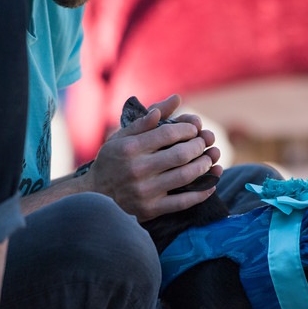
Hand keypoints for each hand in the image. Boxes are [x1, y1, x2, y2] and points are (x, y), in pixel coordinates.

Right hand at [86, 94, 221, 220]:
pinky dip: (202, 192)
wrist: (95, 196)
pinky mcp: (151, 209)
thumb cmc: (112, 161)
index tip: (195, 128)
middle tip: (205, 142)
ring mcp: (145, 191)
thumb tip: (176, 99)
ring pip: (185, 177)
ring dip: (204, 166)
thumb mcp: (122, 137)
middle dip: (199, 146)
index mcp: (130, 148)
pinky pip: (183, 202)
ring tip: (209, 158)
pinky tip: (212, 183)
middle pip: (180, 155)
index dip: (187, 129)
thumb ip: (148, 119)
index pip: (168, 133)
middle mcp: (137, 169)